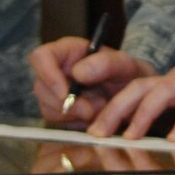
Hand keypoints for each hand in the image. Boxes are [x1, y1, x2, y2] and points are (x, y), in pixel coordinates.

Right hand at [29, 36, 152, 126]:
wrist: (134, 97)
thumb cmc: (128, 74)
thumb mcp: (125, 65)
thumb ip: (106, 63)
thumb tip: (77, 72)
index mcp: (68, 51)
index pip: (41, 57)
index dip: (47, 74)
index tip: (65, 93)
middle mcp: (57, 70)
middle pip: (41, 87)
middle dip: (66, 104)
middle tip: (92, 110)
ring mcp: (56, 92)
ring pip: (47, 107)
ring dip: (74, 115)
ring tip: (99, 109)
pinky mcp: (60, 111)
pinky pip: (57, 122)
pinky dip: (75, 123)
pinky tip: (93, 117)